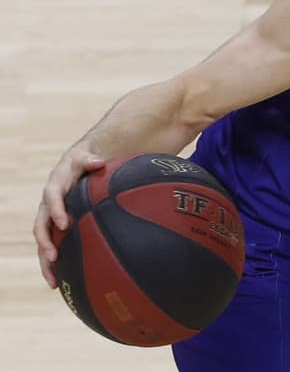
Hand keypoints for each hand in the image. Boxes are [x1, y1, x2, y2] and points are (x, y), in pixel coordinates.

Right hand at [34, 145, 103, 288]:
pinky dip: (55, 264)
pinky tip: (63, 282)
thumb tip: (99, 161)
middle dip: (45, 243)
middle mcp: (48, 205)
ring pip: (43, 243)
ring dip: (46, 262)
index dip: (56, 211)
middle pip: (40, 226)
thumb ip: (90, 160)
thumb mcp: (85, 156)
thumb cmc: (83, 161)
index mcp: (55, 186)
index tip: (64, 224)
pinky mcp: (55, 228)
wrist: (75, 165)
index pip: (51, 198)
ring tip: (53, 282)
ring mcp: (50, 218)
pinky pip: (52, 247)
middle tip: (54, 257)